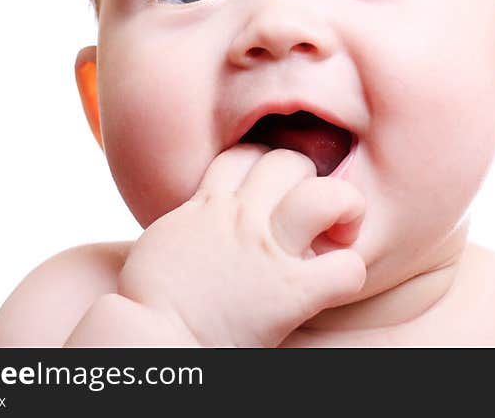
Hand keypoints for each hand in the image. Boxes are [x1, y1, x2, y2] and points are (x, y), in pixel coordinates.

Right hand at [117, 144, 366, 346]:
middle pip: (288, 161)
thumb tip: (197, 221)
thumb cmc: (149, 300)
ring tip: (338, 231)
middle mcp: (240, 218)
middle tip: (309, 211)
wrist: (146, 341)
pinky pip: (344, 268)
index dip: (264, 164)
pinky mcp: (290, 292)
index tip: (270, 190)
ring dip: (341, 207)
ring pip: (324, 195)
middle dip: (306, 178)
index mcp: (207, 206)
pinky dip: (348, 274)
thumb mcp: (164, 240)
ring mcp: (267, 251)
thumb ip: (191, 222)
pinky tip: (334, 285)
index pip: (244, 154)